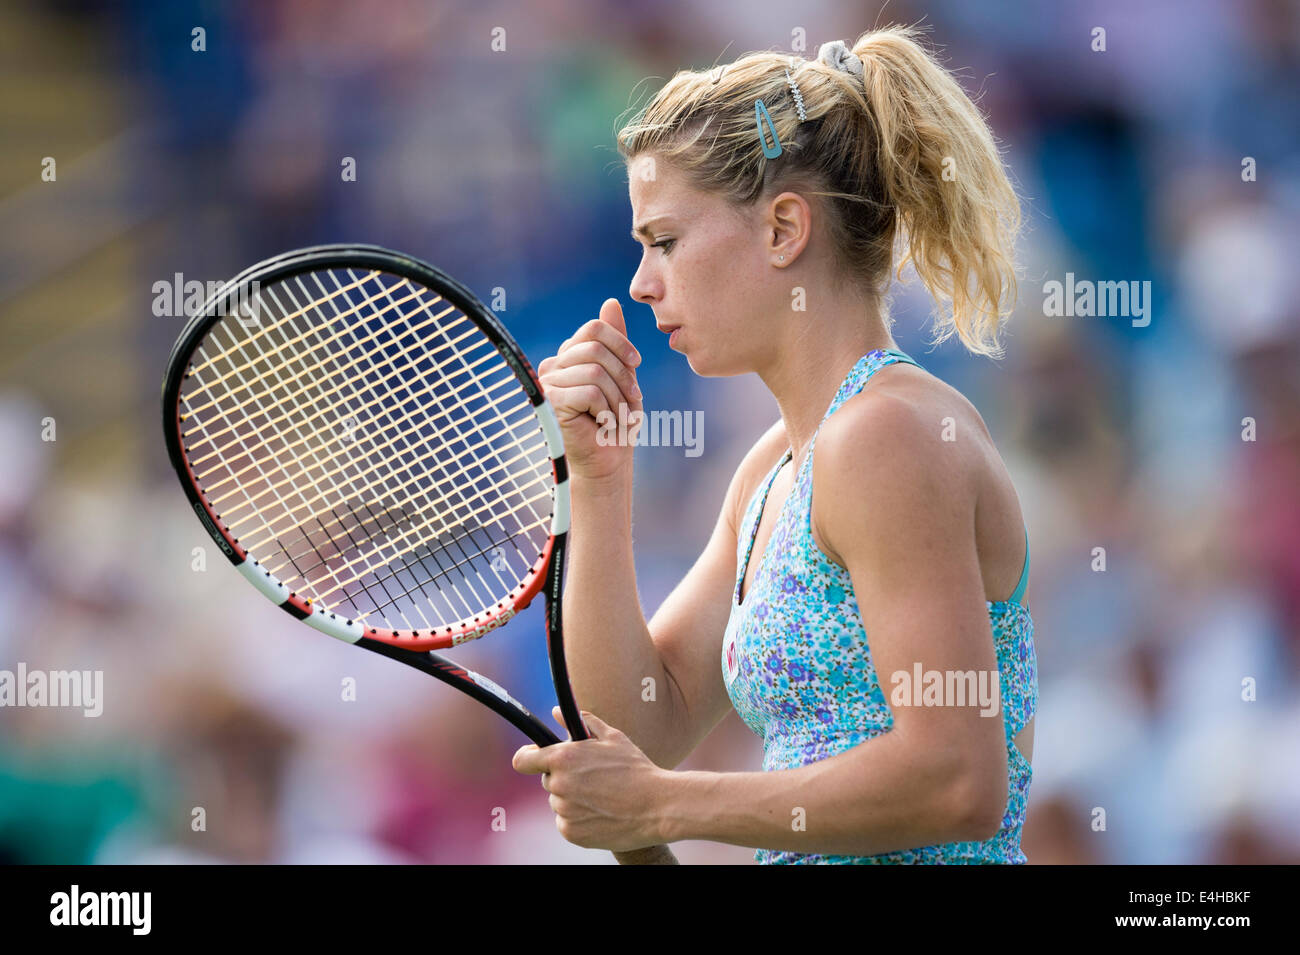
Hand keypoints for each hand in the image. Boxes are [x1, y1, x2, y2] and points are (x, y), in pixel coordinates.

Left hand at [512, 707, 671, 851]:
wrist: (657, 805)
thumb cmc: (636, 768)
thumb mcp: (613, 738)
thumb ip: (583, 722)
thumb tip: (557, 713)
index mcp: (564, 758)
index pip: (523, 760)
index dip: (527, 758)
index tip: (533, 760)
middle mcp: (559, 784)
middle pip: (549, 781)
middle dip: (564, 778)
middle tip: (592, 778)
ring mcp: (564, 810)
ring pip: (559, 802)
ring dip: (573, 799)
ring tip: (602, 796)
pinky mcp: (571, 832)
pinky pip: (567, 823)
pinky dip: (579, 819)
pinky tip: (601, 812)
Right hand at [537, 299, 643, 481]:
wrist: (607, 462)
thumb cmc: (616, 421)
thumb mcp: (623, 376)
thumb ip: (616, 342)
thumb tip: (611, 301)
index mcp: (570, 356)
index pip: (594, 328)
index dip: (621, 344)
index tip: (636, 366)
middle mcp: (554, 365)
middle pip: (597, 349)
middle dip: (623, 377)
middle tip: (631, 402)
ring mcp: (548, 382)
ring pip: (596, 372)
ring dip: (617, 399)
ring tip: (616, 418)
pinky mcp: (550, 401)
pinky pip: (590, 391)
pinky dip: (606, 411)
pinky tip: (603, 425)